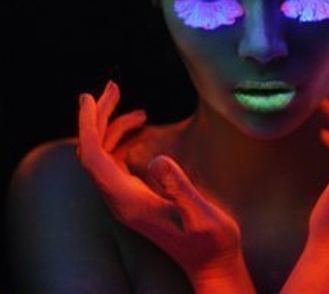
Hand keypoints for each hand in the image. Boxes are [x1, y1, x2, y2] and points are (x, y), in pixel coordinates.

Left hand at [77, 80, 253, 290]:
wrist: (213, 265)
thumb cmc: (211, 241)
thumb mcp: (200, 214)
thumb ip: (179, 187)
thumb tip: (156, 159)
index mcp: (127, 201)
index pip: (93, 156)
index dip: (89, 124)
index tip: (90, 96)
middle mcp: (120, 200)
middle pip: (94, 152)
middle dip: (100, 117)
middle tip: (114, 87)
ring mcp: (127, 200)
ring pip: (104, 157)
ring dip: (113, 128)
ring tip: (139, 111)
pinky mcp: (137, 199)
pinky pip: (116, 164)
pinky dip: (123, 141)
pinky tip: (142, 132)